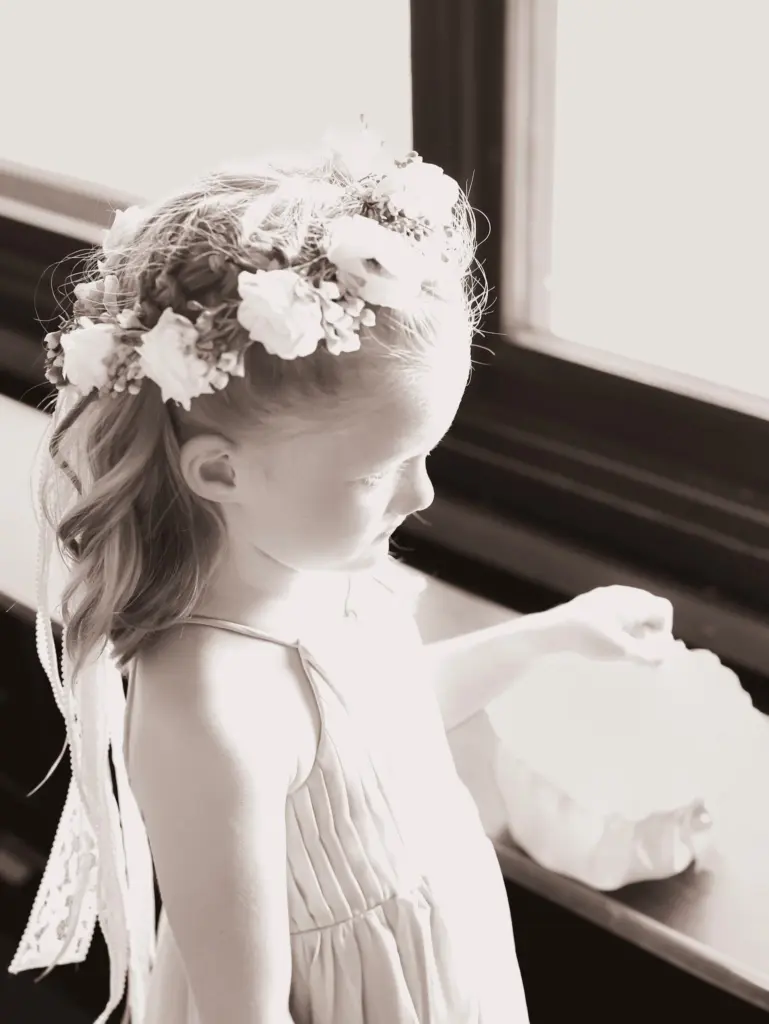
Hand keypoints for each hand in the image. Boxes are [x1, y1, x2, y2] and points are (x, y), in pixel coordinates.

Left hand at [547, 585, 676, 664]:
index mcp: (633, 601)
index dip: (664, 629)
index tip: (652, 646)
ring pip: (634, 607)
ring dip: (636, 626)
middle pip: (650, 606)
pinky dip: (621, 622)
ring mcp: (607, 594)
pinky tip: (608, 636)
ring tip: (626, 645)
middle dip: (651, 628)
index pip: (664, 608)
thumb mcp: (622, 651)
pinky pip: (618, 607)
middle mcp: (623, 592)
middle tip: (641, 648)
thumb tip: (664, 659)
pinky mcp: (593, 600)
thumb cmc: (590, 639)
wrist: (554, 628)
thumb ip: (647, 656)